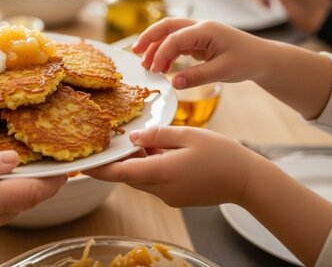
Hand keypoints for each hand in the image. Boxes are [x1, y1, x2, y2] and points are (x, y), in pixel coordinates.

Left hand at [84, 126, 259, 206]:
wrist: (248, 180)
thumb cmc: (221, 154)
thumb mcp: (188, 135)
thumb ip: (157, 135)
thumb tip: (133, 138)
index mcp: (161, 173)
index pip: (120, 173)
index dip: (99, 169)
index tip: (83, 163)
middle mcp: (161, 189)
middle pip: (128, 176)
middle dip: (118, 162)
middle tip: (110, 142)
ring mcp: (169, 196)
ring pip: (141, 179)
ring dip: (135, 163)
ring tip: (137, 142)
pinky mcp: (177, 197)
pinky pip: (154, 182)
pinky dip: (149, 168)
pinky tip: (158, 151)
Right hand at [131, 18, 270, 88]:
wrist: (263, 58)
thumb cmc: (247, 61)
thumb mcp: (223, 71)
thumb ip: (196, 77)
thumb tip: (172, 84)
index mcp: (206, 30)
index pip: (175, 38)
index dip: (161, 53)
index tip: (153, 70)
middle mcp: (200, 27)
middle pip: (167, 26)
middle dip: (148, 38)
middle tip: (134, 52)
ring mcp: (199, 32)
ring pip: (170, 33)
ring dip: (155, 46)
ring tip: (145, 64)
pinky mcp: (198, 40)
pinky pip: (176, 42)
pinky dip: (166, 52)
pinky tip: (161, 66)